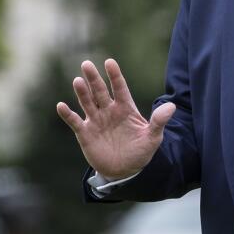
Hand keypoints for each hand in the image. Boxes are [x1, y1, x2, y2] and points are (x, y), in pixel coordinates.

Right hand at [55, 59, 174, 179]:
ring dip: (82, 92)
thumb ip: (159, 121)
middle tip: (86, 64)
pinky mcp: (85, 133)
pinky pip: (75, 121)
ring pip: (87, 102)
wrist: (125, 171)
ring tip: (77, 81)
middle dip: (94, 79)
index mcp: (125, 108)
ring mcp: (96, 120)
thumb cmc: (140, 151)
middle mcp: (108, 110)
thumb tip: (171, 106)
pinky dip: (67, 114)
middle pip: (99, 91)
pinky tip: (61, 106)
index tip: (109, 62)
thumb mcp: (153, 138)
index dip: (114, 76)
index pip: (119, 88)